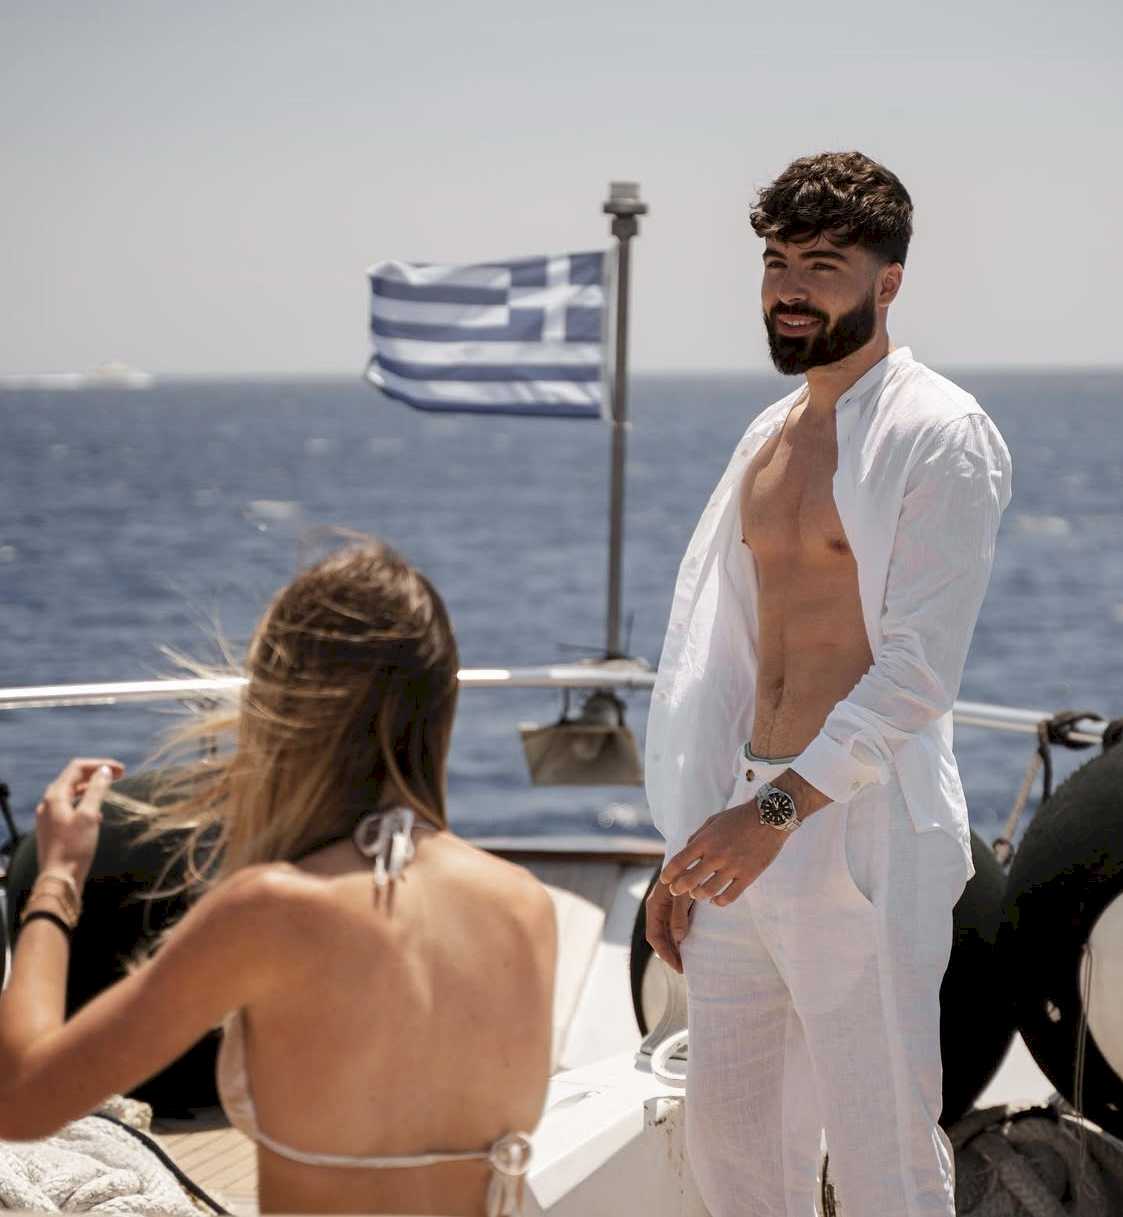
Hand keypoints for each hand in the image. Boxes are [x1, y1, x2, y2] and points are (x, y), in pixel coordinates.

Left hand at [35, 758, 123, 887]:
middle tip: (119, 776)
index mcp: (55, 796)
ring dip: (91, 788)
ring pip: (71, 793)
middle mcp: (49, 803)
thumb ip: (97, 790)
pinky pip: (69, 807)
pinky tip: (96, 815)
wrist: (60, 879)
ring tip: (109, 790)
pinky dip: (85, 803)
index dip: (100, 764)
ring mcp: (49, 816)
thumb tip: (104, 771)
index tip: (122, 770)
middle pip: (73, 778)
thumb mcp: (89, 815)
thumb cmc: (74, 848)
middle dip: (96, 774)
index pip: (77, 768)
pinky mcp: (53, 828)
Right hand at [645, 877, 693, 973]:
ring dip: (674, 948)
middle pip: (659, 938)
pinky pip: (674, 928)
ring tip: (686, 962)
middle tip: (683, 969)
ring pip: (666, 934)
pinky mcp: (675, 907)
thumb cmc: (685, 873)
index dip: (664, 952)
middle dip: (669, 954)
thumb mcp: (681, 893)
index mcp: (654, 906)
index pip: (654, 936)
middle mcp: (657, 909)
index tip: (677, 966)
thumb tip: (679, 938)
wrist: (689, 856)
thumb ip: (679, 914)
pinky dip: (679, 939)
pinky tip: (688, 946)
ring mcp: (666, 909)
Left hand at [660, 801, 785, 907]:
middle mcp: (716, 855)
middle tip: (677, 891)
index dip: (668, 874)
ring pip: (708, 891)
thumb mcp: (713, 821)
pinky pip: (730, 896)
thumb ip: (698, 837)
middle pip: (689, 880)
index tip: (665, 880)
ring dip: (699, 895)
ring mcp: (733, 867)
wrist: (770, 816)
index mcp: (705, 840)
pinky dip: (719, 902)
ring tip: (698, 894)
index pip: (679, 861)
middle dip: (678, 889)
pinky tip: (715, 900)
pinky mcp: (749, 875)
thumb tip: (685, 852)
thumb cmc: (739, 817)